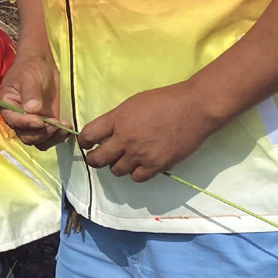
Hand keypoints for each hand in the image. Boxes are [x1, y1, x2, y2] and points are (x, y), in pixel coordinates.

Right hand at [0, 52, 69, 149]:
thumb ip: (30, 93)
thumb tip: (32, 109)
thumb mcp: (29, 78)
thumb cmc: (30, 68)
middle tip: (55, 124)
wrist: (42, 64)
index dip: (26, 124)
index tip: (40, 121)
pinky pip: (50, 137)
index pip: (14, 121)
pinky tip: (67, 128)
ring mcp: (33, 123)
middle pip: (27, 136)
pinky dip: (58, 137)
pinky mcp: (46, 124)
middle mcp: (18, 119)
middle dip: (41, 133)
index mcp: (8, 107)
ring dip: (51, 138)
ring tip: (63, 127)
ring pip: (39, 141)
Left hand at [78, 80, 217, 182]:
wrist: (194, 108)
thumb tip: (107, 133)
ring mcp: (140, 154)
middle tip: (98, 157)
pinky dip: (136, 172)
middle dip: (94, 159)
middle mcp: (125, 139)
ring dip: (117, 165)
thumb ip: (117, 119)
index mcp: (118, 119)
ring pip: (116, 170)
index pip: (88, 136)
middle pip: (97, 159)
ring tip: (125, 158)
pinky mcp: (156, 166)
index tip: (87, 143)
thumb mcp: (133, 103)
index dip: (84, 141)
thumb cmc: (165, 100)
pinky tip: (140, 164)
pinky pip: (136, 177)